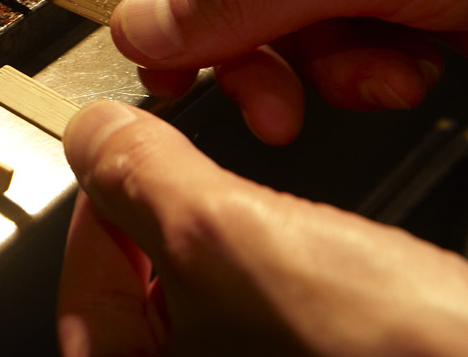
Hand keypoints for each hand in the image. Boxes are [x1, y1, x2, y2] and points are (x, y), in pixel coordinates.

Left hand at [57, 99, 467, 356]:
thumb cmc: (382, 353)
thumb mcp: (222, 232)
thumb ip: (141, 175)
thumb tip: (93, 133)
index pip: (86, 284)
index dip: (105, 200)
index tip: (128, 150)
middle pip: (150, 286)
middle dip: (177, 211)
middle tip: (195, 159)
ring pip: (224, 286)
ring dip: (242, 228)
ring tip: (267, 204)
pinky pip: (287, 299)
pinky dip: (298, 256)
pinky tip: (327, 245)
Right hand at [113, 0, 467, 142]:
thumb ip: (236, 0)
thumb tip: (141, 26)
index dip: (173, 5)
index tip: (166, 68)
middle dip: (259, 52)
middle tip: (270, 105)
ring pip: (285, 31)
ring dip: (326, 68)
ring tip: (381, 70)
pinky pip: (336, 51)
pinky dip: (366, 73)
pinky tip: (413, 64)